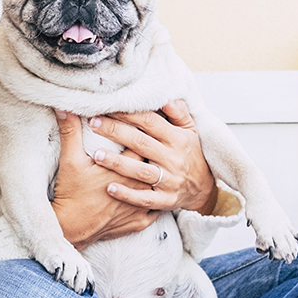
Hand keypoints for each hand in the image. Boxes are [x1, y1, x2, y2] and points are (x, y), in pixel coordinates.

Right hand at [50, 110, 158, 247]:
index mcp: (124, 167)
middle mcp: (138, 185)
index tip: (152, 117)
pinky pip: (158, 209)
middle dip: (158, 148)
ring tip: (166, 162)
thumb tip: (64, 108)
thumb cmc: (71, 194)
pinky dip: (159, 199)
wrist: (71, 229)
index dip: (147, 128)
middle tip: (162, 137)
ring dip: (162, 174)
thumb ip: (71, 132)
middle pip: (156, 161)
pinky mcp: (140, 221)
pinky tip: (163, 192)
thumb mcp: (70, 161)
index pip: (143, 140)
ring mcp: (141, 205)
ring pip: (160, 185)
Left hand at [88, 100, 218, 214]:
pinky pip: (145, 198)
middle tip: (94, 124)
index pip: (150, 122)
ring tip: (97, 155)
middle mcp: (173, 159)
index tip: (108, 107)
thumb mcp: (191, 131)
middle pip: (141, 143)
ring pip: (141, 171)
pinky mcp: (165, 200)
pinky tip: (110, 188)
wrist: (204, 189)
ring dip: (118, 163)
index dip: (128, 114)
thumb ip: (179, 113)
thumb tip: (166, 97)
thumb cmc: (191, 155)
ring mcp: (170, 181)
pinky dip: (128, 194)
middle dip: (116, 132)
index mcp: (177, 139)